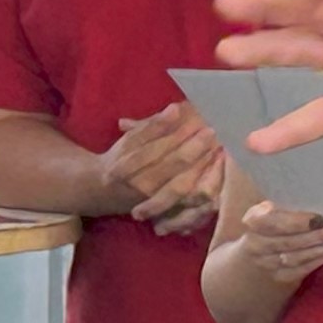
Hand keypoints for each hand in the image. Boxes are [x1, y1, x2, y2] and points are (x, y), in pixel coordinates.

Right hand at [100, 103, 223, 224]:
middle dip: (195, 147)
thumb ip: (151, 126)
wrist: (104, 192)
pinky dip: (205, 187)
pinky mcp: (165, 213)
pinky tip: (217, 170)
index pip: (156, 148)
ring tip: (218, 148)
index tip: (199, 119)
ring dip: (203, 166)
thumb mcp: (129, 140)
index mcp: (126, 166)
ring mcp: (154, 203)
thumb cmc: (119, 160)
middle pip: (172, 165)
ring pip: (183, 185)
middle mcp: (140, 186)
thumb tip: (176, 109)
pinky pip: (189, 203)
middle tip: (213, 131)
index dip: (178, 134)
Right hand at [236, 197, 322, 284]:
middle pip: (287, 242)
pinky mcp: (278, 277)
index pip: (273, 222)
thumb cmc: (274, 222)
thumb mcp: (274, 209)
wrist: (257, 253)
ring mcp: (266, 263)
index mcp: (253, 221)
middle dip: (315, 236)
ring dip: (320, 249)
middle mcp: (255, 244)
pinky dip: (316, 262)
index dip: (297, 222)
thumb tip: (321, 197)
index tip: (319, 219)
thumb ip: (288, 206)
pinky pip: (299, 271)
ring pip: (294, 258)